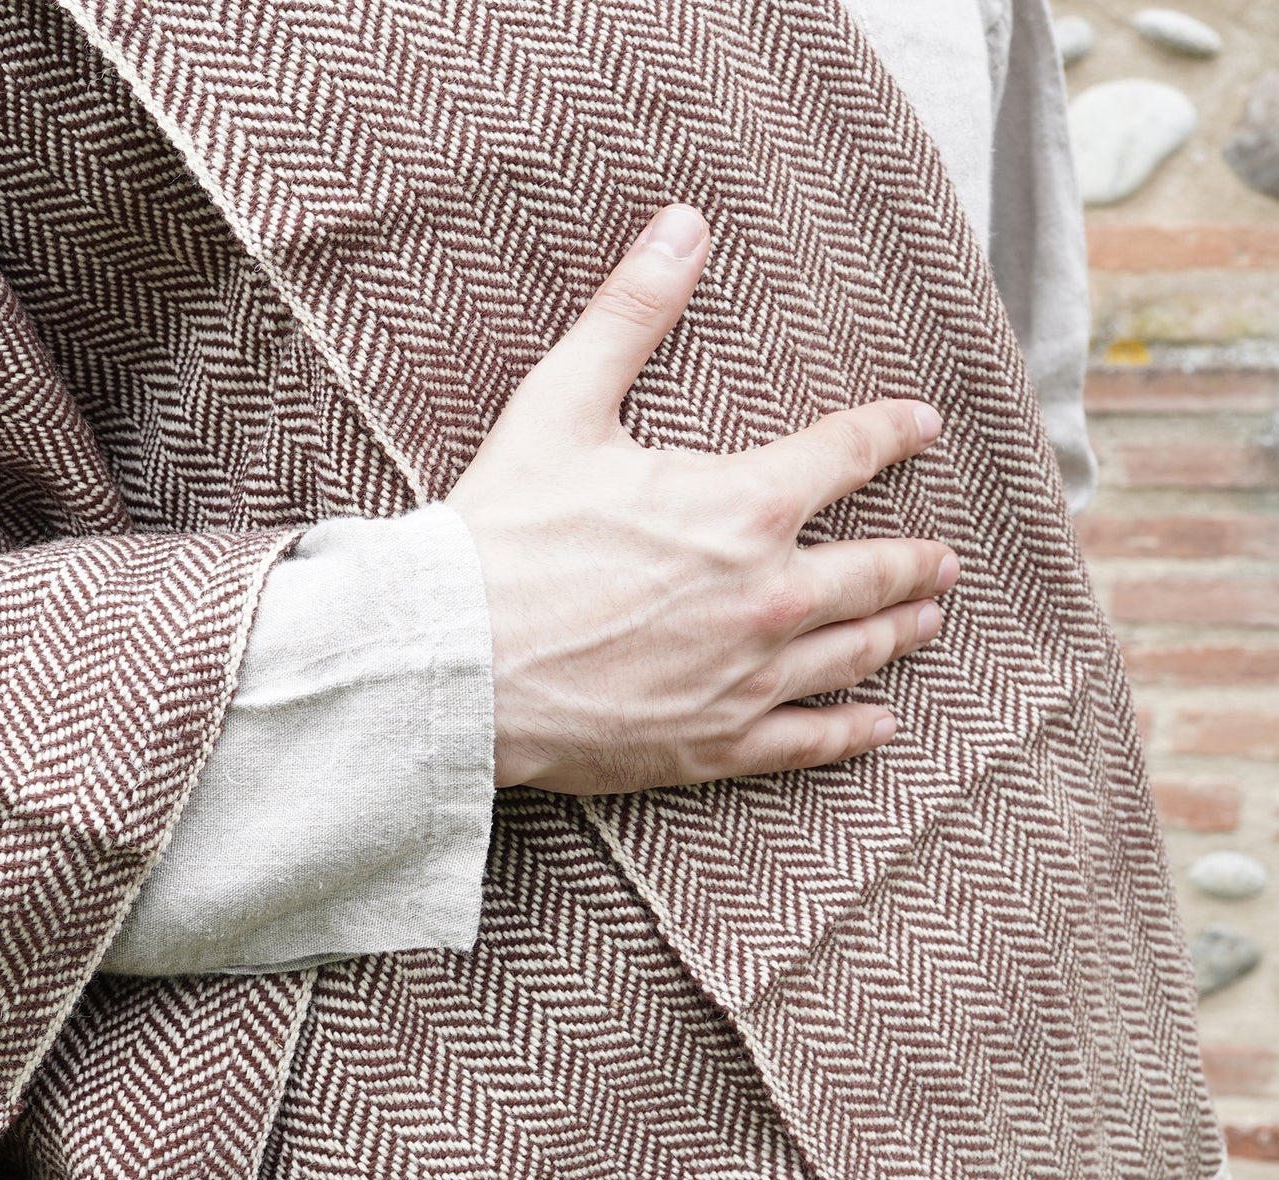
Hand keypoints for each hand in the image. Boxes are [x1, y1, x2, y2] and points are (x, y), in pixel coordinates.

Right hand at [442, 204, 956, 795]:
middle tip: (942, 556)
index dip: (890, 433)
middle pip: (873, 570)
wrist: (454, 661)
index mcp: (743, 506)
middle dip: (914, 558)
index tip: (922, 425)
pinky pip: (806, 738)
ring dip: (897, 630)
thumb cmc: (500, 534)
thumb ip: (631, 315)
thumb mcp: (559, 406)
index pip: (845, 456)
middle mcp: (769, 594)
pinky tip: (878, 724)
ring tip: (924, 620)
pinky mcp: (715, 740)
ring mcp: (748, 676)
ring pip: (853, 651)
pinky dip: (850, 729)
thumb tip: (683, 223)